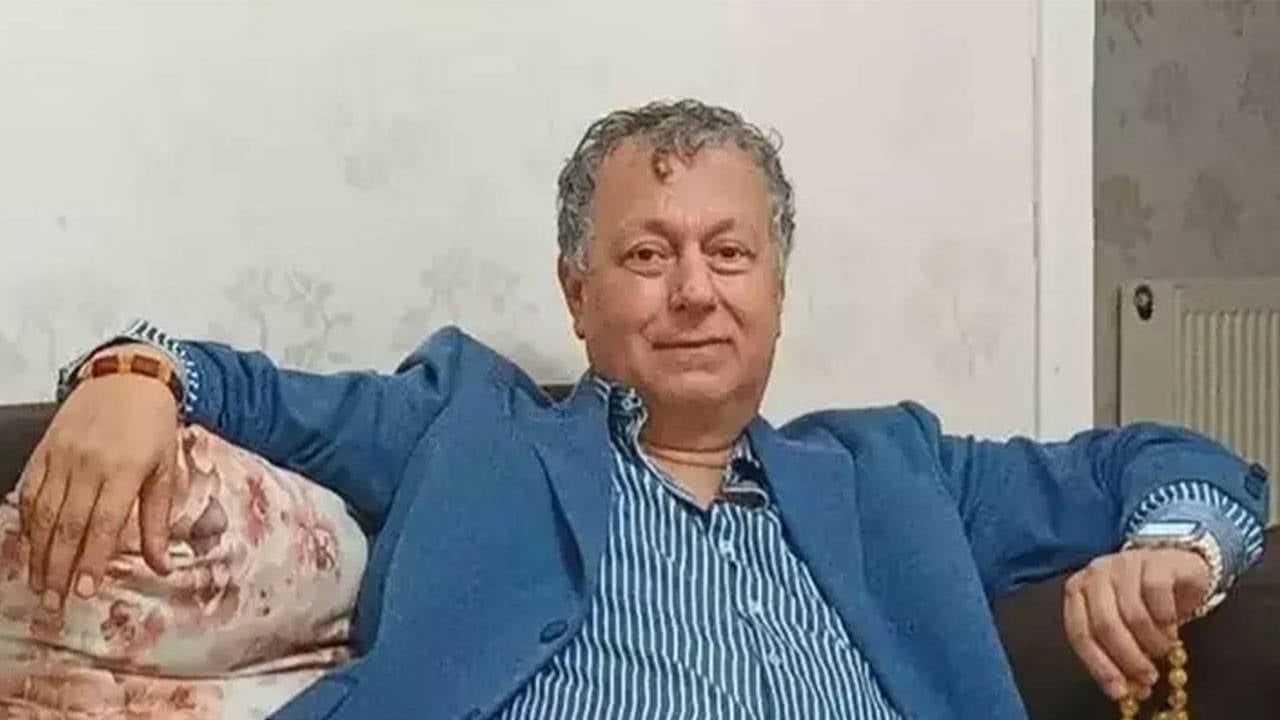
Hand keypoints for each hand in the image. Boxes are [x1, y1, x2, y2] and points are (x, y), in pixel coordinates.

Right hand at [18, 346, 180, 609]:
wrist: (129, 377)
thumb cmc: (154, 427)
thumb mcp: (166, 471)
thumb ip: (159, 521)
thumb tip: (163, 566)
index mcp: (125, 470)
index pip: (104, 524)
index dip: (90, 560)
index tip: (83, 591)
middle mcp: (89, 464)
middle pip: (67, 525)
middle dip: (58, 568)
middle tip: (53, 602)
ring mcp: (62, 456)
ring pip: (43, 513)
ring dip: (37, 552)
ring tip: (37, 584)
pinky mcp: (44, 450)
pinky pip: (29, 491)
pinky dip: (26, 522)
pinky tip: (27, 546)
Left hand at [1062, 547, 1212, 699]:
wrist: (1176, 567)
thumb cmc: (1143, 602)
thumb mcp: (1123, 627)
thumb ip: (1116, 653)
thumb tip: (1126, 691)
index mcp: (1078, 591)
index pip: (1079, 632)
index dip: (1098, 665)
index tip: (1119, 692)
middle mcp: (1095, 574)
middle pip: (1105, 624)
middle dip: (1128, 658)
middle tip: (1148, 678)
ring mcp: (1124, 564)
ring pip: (1133, 614)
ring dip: (1151, 642)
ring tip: (1163, 652)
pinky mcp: (1155, 561)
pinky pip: (1158, 597)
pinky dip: (1167, 621)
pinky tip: (1172, 630)